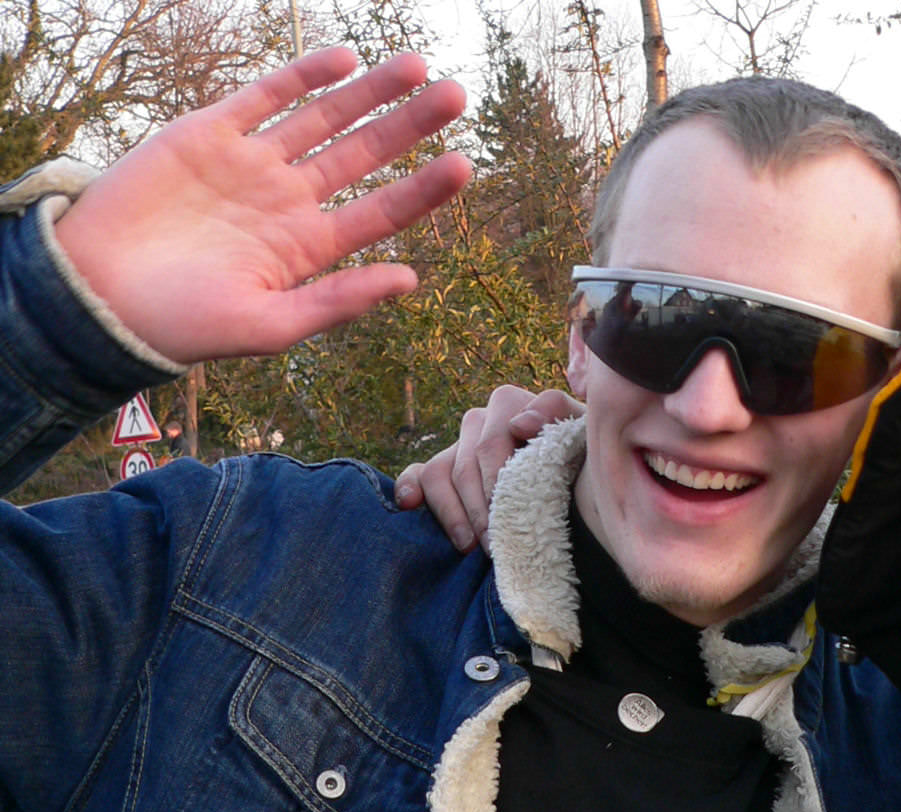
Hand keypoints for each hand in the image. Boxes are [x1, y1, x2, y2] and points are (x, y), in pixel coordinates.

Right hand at [53, 47, 469, 364]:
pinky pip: (265, 97)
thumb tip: (411, 278)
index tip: (464, 163)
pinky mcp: (208, 134)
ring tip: (416, 65)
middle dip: (409, 124)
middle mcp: (288, 200)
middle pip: (363, 154)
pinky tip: (345, 60)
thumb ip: (339, 300)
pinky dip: (302, 77)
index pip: (381, 211)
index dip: (423, 189)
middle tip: (457, 94)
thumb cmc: (183, 324)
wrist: (97, 295)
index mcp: (308, 247)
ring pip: (323, 118)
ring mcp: (251, 164)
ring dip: (369, 92)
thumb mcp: (269, 324)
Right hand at [395, 386, 584, 551]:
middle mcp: (480, 421)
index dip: (496, 484)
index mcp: (509, 405)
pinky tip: (410, 504)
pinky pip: (419, 474)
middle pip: (465, 466)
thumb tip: (519, 424)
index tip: (507, 517)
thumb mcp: (582, 431)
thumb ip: (557, 413)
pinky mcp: (443, 468)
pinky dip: (410, 487)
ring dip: (452, 513)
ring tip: (469, 545)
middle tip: (495, 544)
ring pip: (439, 473)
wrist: (579, 478)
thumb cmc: (582, 456)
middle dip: (479, 509)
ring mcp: (459, 444)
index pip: (490, 446)